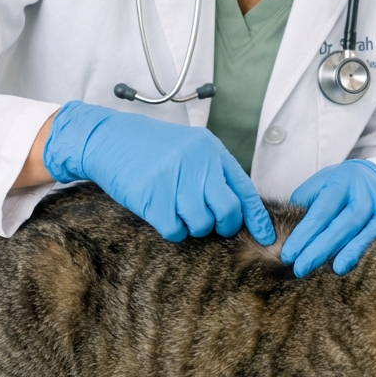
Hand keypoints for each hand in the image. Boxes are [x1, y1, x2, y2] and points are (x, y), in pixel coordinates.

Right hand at [42, 101, 274, 245]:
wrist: (109, 140)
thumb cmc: (151, 148)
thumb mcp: (189, 148)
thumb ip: (212, 171)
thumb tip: (238, 207)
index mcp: (211, 150)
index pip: (244, 189)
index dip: (257, 217)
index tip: (266, 237)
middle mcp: (198, 164)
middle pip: (228, 211)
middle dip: (223, 225)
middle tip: (212, 225)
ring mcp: (176, 181)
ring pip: (201, 224)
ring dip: (193, 227)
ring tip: (179, 212)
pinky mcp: (154, 199)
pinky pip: (175, 230)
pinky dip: (173, 230)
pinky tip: (163, 215)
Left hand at [281, 160, 375, 276]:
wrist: (372, 176)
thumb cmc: (336, 186)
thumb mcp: (317, 187)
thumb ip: (303, 207)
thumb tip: (282, 236)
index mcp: (341, 181)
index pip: (321, 211)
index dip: (304, 234)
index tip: (288, 254)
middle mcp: (364, 192)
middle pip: (343, 223)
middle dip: (321, 248)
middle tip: (301, 268)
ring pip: (367, 231)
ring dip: (350, 252)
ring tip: (334, 271)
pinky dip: (368, 252)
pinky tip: (355, 266)